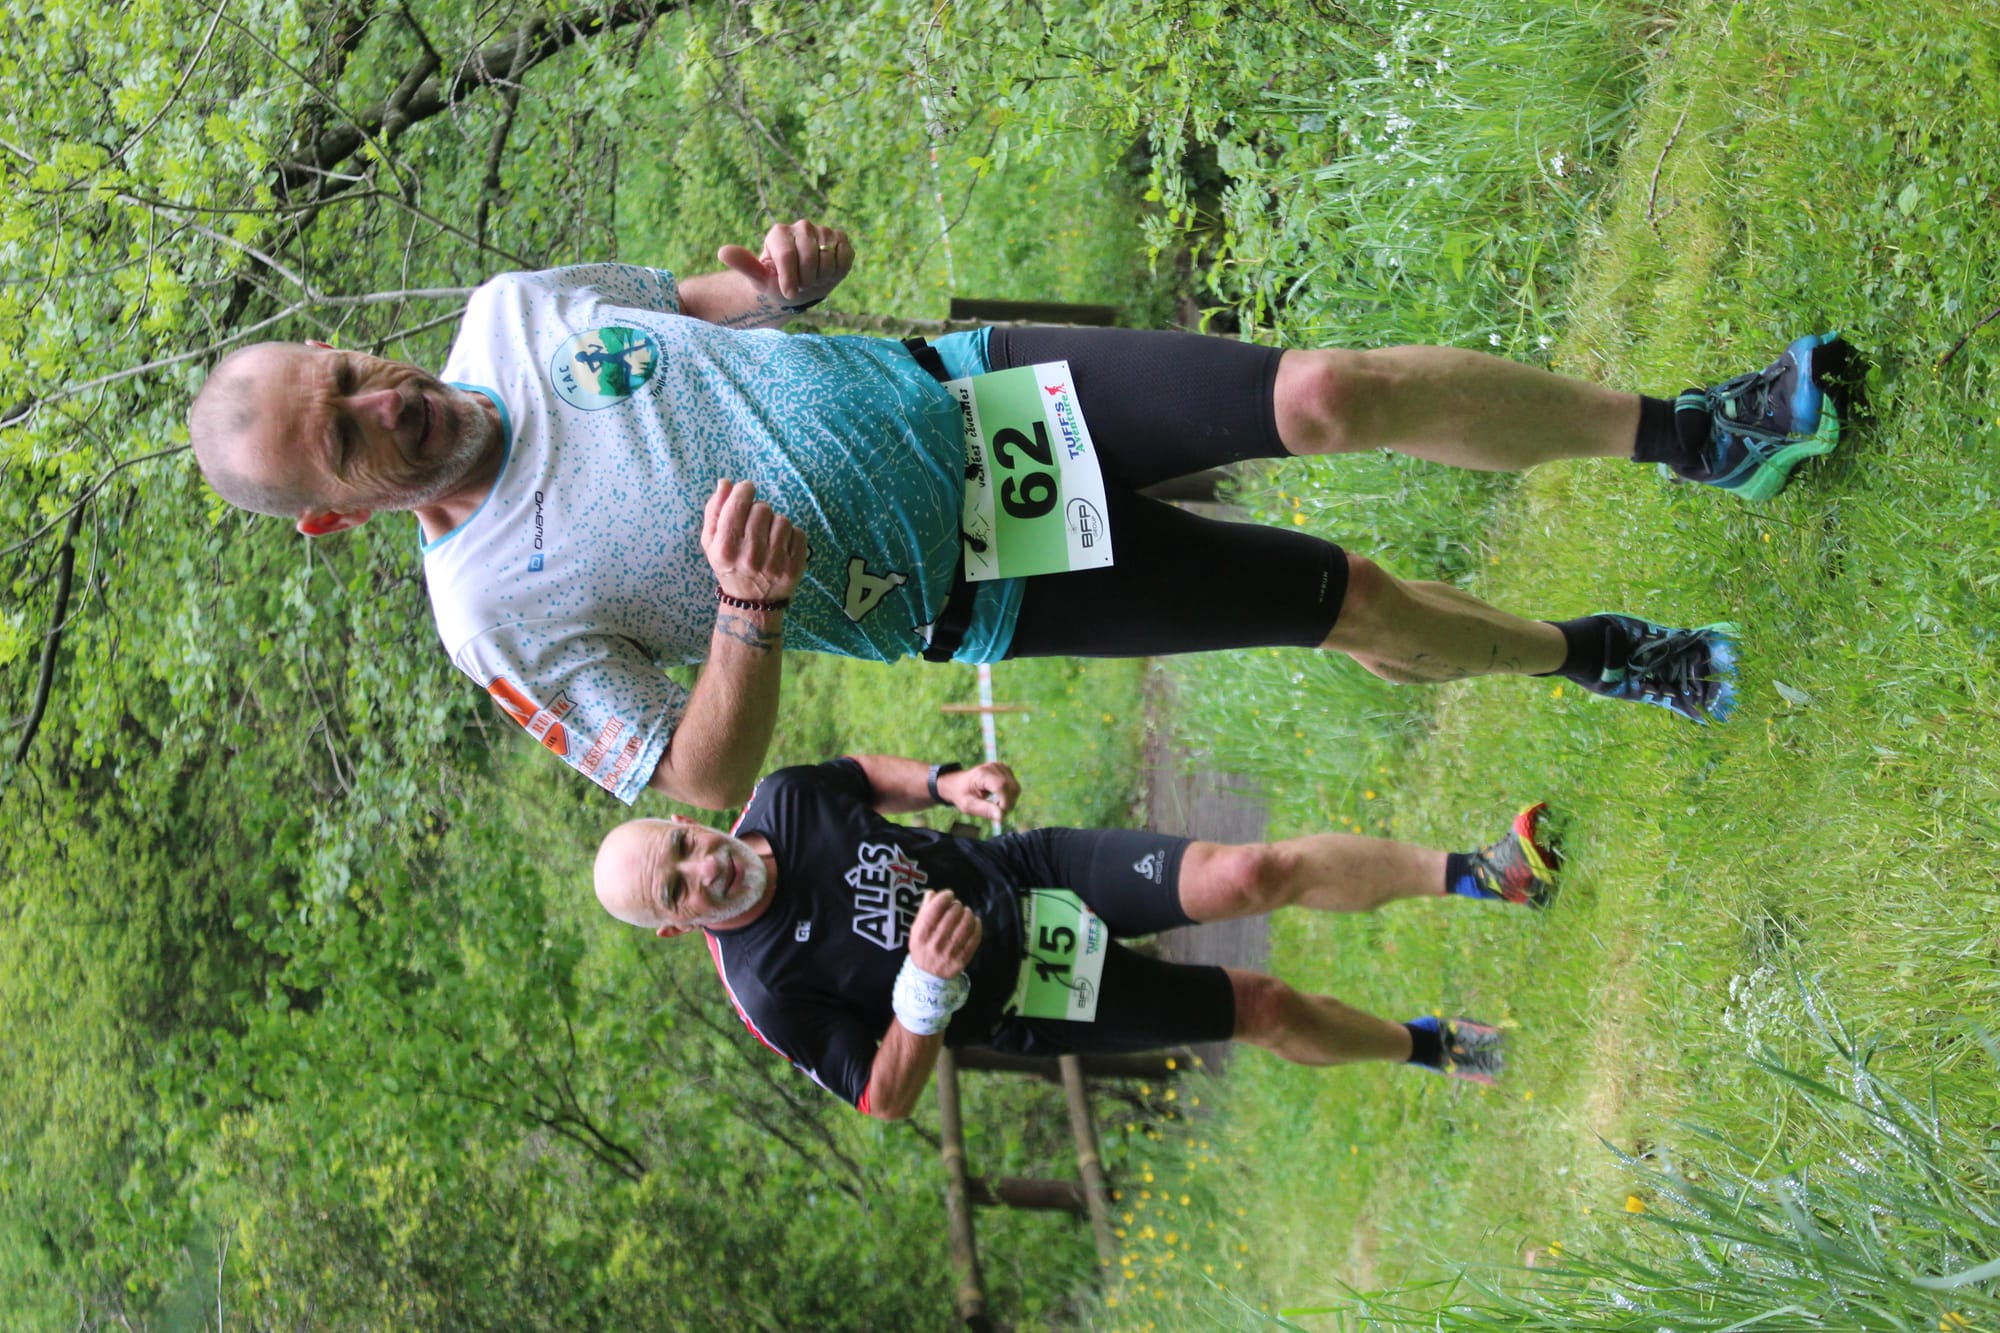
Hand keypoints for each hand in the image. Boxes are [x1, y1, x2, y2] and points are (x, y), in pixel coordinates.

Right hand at [703, 479, 806, 603]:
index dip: (744, 490)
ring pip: (782, 520)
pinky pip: (799, 533)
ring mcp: (774, 564)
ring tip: (767, 538)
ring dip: (775, 524)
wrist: (750, 602)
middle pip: (762, 509)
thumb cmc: (729, 564)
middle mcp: (749, 557)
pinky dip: (791, 536)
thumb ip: (714, 510)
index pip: (738, 505)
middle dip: (758, 511)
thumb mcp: (711, 541)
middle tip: (755, 524)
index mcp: (725, 549)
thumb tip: (725, 483)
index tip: (746, 489)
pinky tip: (781, 547)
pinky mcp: (794, 568)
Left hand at [716, 218, 854, 307]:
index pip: (787, 257)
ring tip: (813, 279)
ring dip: (822, 278)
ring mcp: (823, 230)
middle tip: (801, 284)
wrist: (801, 286)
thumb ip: (744, 265)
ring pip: (828, 260)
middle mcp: (801, 226)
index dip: (790, 281)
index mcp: (778, 233)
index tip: (788, 294)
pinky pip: (844, 258)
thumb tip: (723, 252)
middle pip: (810, 260)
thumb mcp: (760, 279)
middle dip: (806, 281)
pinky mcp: (840, 238)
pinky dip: (838, 272)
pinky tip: (828, 272)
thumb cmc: (777, 283)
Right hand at [906, 889, 980, 979]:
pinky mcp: (962, 960)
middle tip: (957, 905)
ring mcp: (949, 953)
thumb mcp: (916, 930)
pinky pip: (974, 939)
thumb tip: (932, 893)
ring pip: (965, 926)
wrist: (927, 976)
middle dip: (957, 906)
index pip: (934, 910)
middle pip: (952, 916)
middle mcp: (935, 944)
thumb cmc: (922, 947)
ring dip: (968, 914)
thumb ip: (924, 911)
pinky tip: (975, 922)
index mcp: (921, 935)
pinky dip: (977, 927)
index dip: (944, 897)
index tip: (949, 894)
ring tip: (966, 912)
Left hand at [938, 761, 1018, 822]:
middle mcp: (993, 767)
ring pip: (1015, 787)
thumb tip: (1001, 817)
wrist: (957, 784)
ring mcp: (1000, 767)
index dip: (1005, 802)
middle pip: (1012, 787)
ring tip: (995, 804)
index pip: (1002, 786)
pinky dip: (1009, 795)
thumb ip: (985, 810)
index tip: (1000, 815)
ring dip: (1009, 800)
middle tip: (997, 813)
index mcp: (982, 774)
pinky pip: (1014, 786)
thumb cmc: (961, 794)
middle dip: (1008, 803)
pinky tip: (998, 798)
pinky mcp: (1005, 770)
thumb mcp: (968, 805)